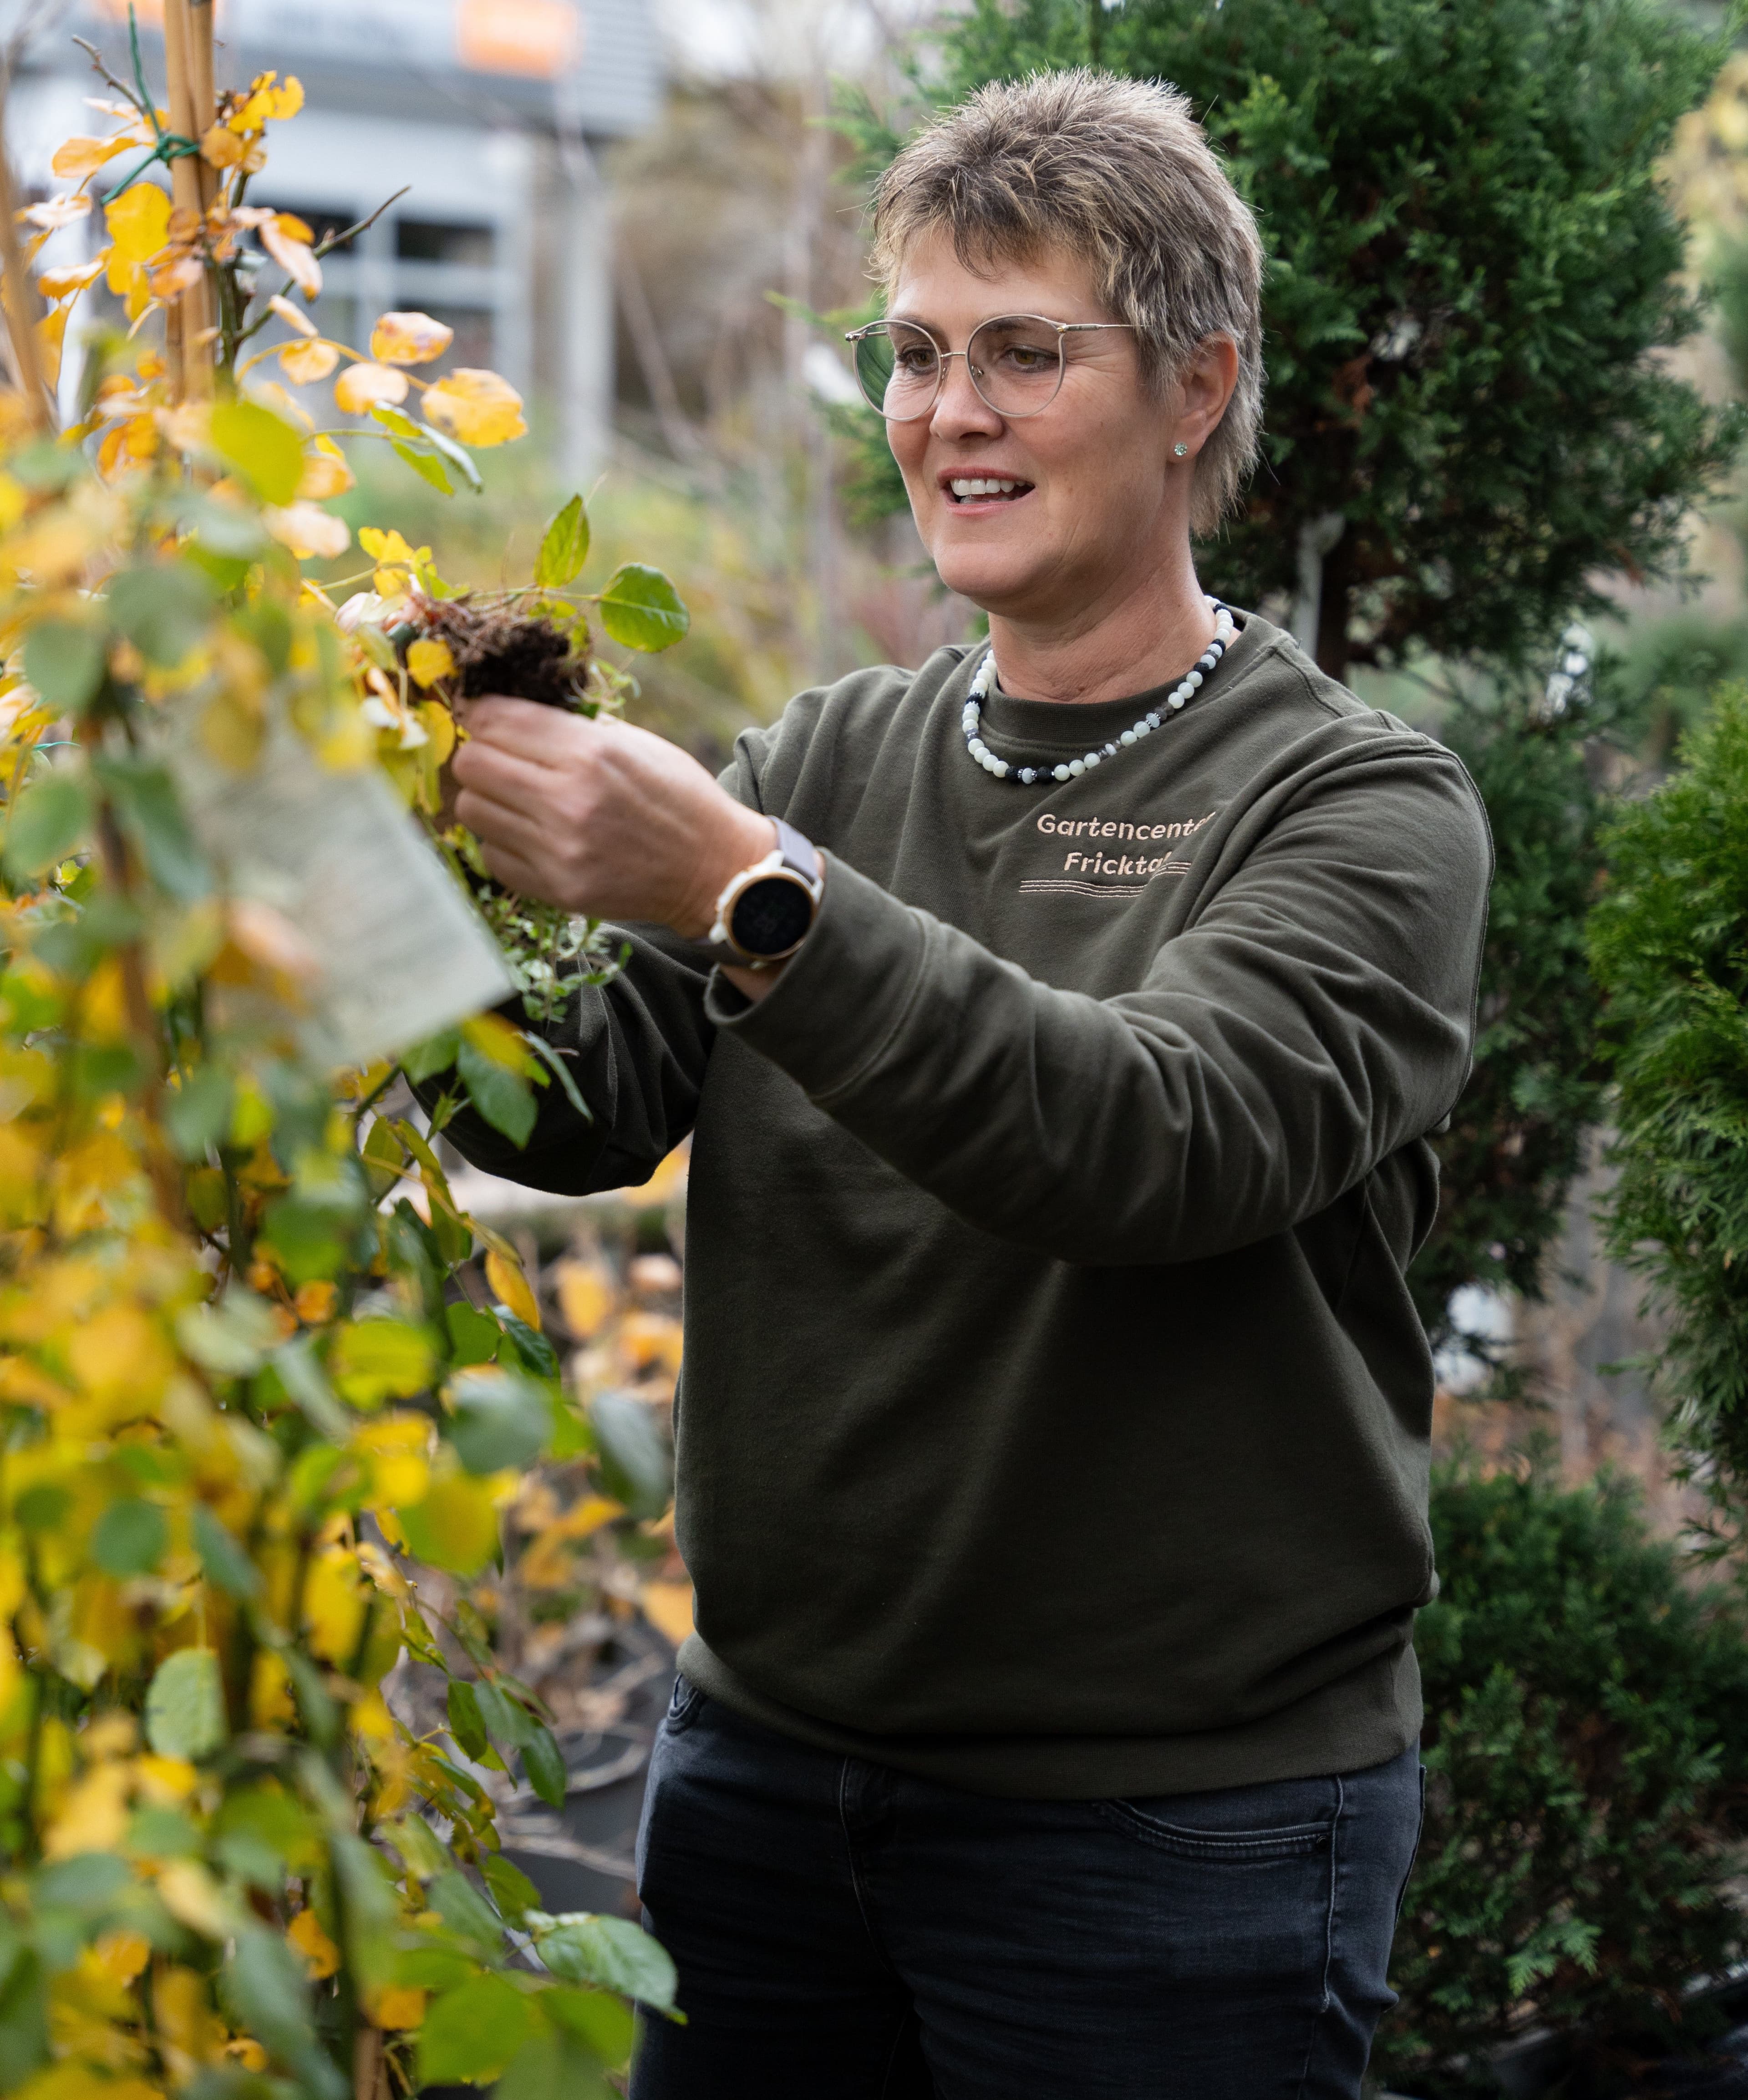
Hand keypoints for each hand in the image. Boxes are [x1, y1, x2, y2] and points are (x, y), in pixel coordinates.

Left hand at [449, 697, 776, 939]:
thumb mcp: (637, 743)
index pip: (495, 719)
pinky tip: (533, 837)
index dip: (480, 713)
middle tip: (500, 760)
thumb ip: (573, 726)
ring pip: (471, 809)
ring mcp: (559, 849)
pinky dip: (503, 843)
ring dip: (488, 799)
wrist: (713, 870)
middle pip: (471, 763)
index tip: (484, 718)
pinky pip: (492, 855)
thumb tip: (506, 710)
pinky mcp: (556, 888)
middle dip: (479, 755)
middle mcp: (569, 799)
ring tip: (517, 800)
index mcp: (592, 752)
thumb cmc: (677, 797)